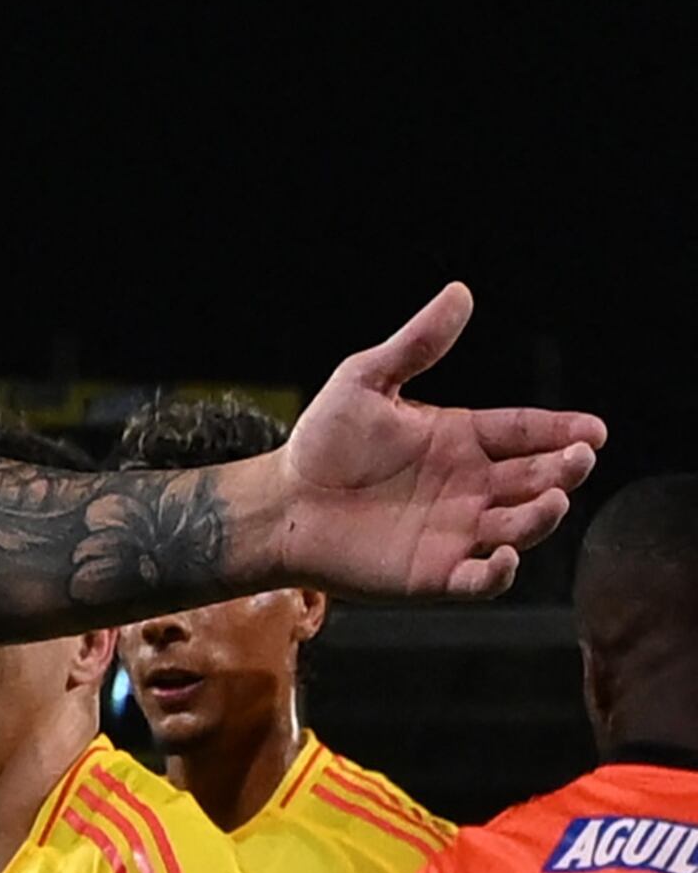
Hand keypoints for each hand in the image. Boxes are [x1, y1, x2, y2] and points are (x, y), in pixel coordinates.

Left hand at [278, 284, 604, 599]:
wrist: (279, 503)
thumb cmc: (322, 443)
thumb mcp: (366, 381)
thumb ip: (416, 345)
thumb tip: (459, 293)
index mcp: (463, 440)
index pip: (526, 432)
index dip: (562, 430)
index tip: (594, 430)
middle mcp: (472, 486)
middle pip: (536, 478)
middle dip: (564, 469)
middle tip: (579, 458)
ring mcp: (458, 531)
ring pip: (520, 526)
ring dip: (542, 516)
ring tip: (553, 499)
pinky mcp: (435, 574)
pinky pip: (481, 579)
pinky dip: (499, 573)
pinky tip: (506, 556)